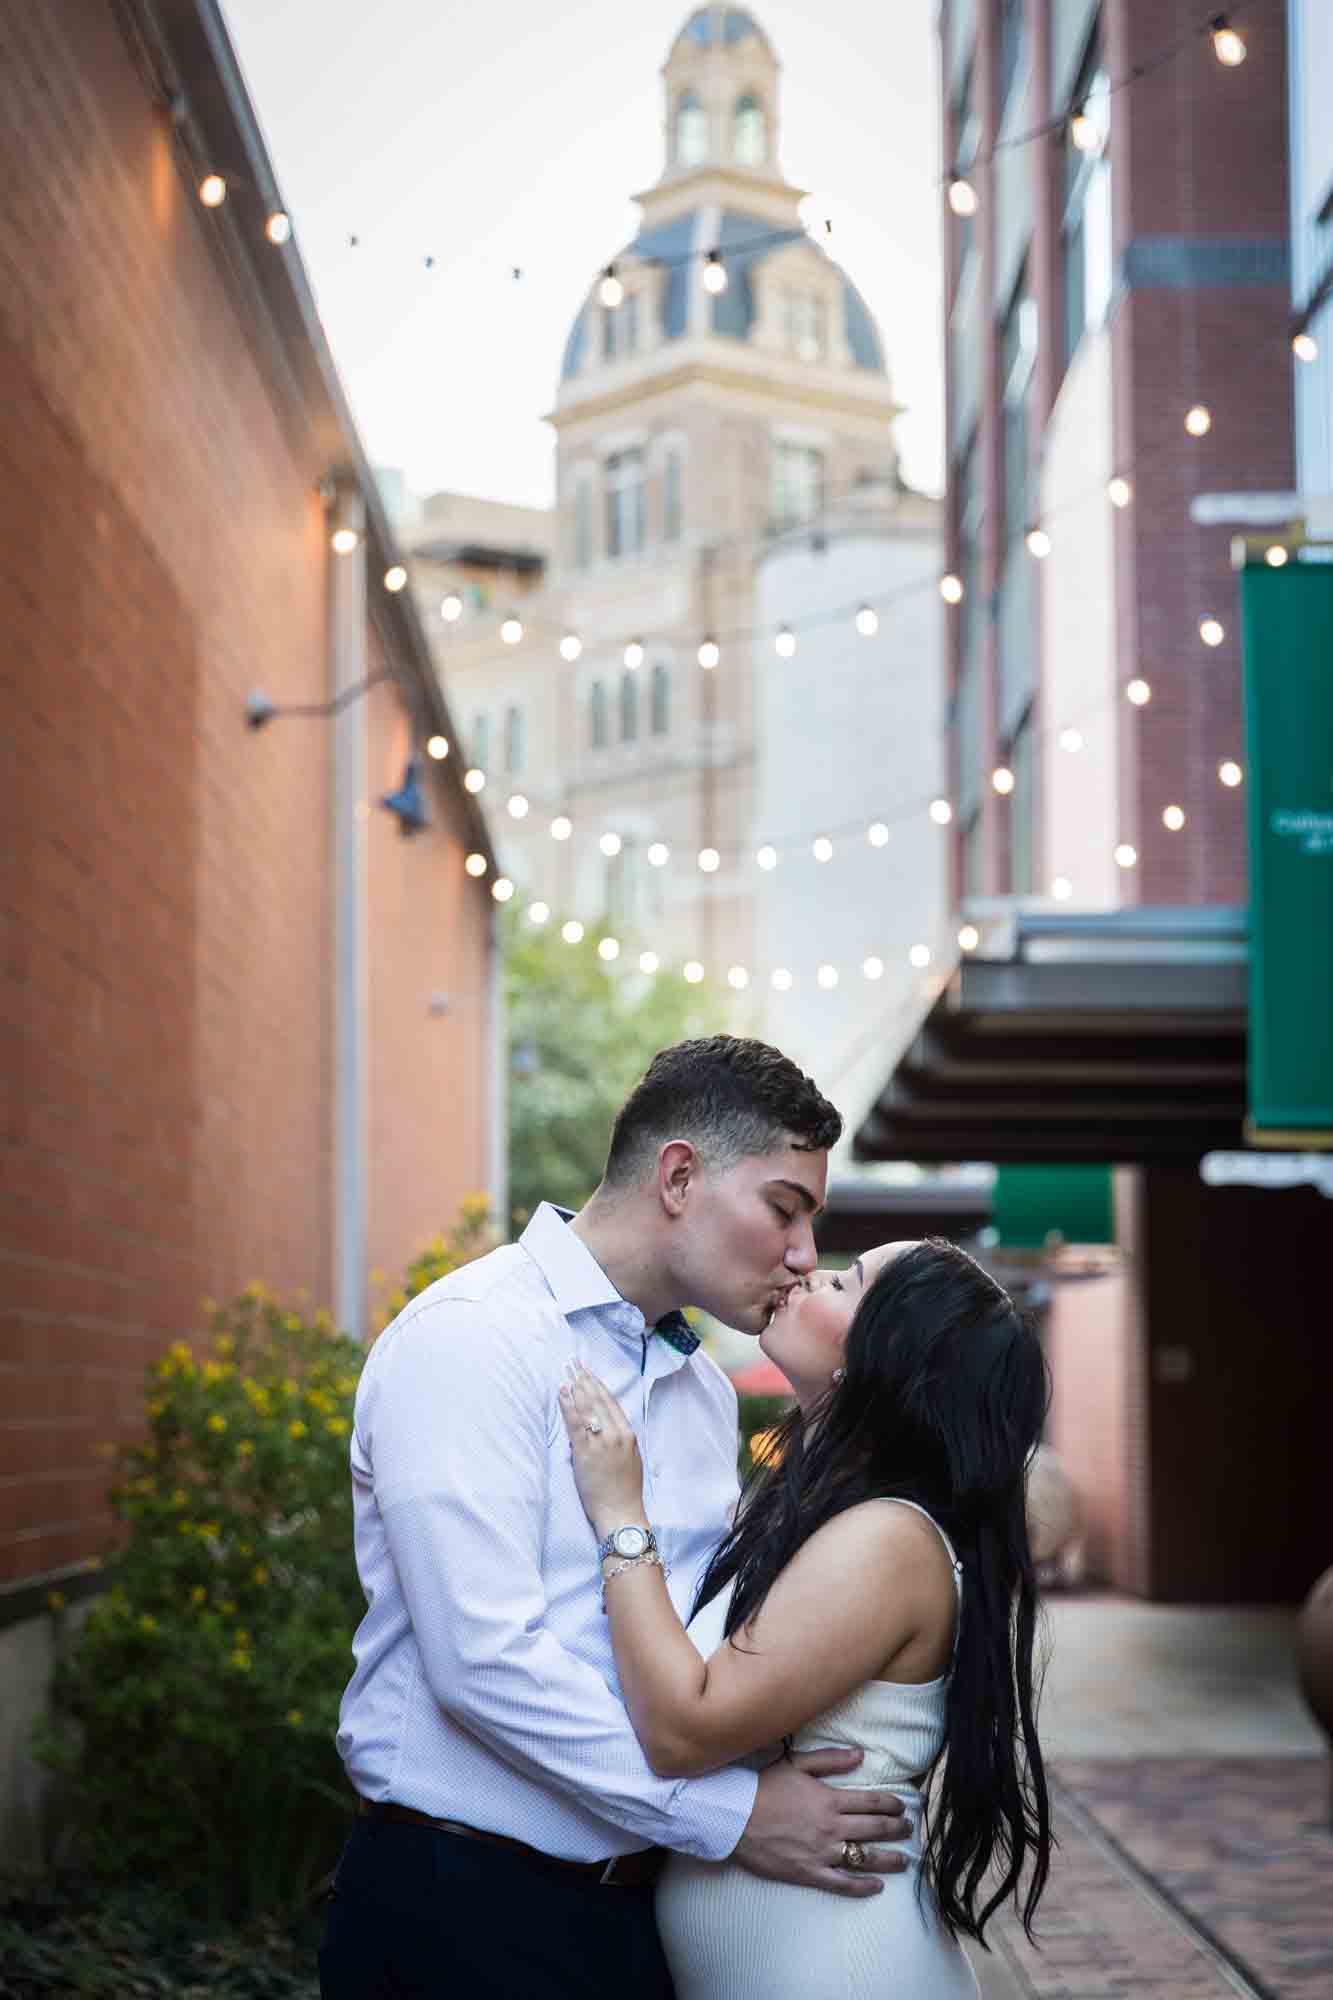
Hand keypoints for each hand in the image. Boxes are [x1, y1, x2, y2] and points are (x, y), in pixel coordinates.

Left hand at [557, 1363, 645, 1536]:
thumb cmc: (625, 1491)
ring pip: (586, 1407)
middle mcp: (616, 1434)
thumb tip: (603, 1427)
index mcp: (628, 1434)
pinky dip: (568, 1405)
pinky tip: (562, 1392)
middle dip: (584, 1379)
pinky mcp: (585, 1452)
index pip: (611, 1402)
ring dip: (575, 1386)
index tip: (588, 1372)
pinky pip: (575, 1423)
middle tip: (574, 1362)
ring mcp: (601, 1442)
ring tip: (566, 1372)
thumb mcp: (630, 1460)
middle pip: (597, 1399)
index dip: (598, 1385)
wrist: (620, 1513)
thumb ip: (619, 1440)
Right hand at [734, 1748, 911, 1899]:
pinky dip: (862, 1886)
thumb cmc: (763, 1787)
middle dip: (897, 1829)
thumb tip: (860, 1755)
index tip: (903, 1806)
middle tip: (909, 1830)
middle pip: (874, 1829)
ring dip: (889, 1859)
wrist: (734, 1817)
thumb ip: (830, 1760)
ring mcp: (822, 1852)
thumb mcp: (796, 1764)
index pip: (872, 1802)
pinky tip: (876, 1886)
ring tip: (904, 1860)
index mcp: (829, 1799)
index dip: (892, 1804)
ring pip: (865, 1857)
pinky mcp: (809, 1873)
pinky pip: (843, 1884)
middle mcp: (831, 1826)